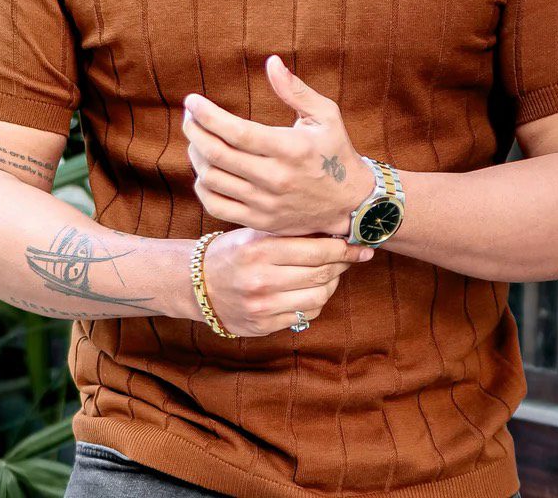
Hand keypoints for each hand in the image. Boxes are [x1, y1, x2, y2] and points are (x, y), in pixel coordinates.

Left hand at [182, 55, 374, 235]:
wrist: (351, 203)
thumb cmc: (336, 151)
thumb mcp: (325, 115)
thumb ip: (295, 90)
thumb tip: (271, 62)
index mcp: (290, 148)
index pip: (236, 132)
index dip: (207, 115)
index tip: (192, 101)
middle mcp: (275, 178)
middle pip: (217, 155)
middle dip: (194, 131)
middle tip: (189, 117)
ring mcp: (265, 203)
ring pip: (212, 179)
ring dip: (196, 156)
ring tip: (197, 139)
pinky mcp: (260, 220)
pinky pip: (216, 206)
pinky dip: (202, 186)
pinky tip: (205, 170)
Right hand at [199, 228, 374, 337]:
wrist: (198, 284)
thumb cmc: (233, 251)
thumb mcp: (255, 232)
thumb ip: (290, 233)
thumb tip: (336, 231)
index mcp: (259, 250)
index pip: (316, 250)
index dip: (344, 248)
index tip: (359, 245)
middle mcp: (260, 280)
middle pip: (321, 275)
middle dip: (343, 264)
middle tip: (352, 256)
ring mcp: (262, 307)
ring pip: (318, 298)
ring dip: (332, 284)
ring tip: (332, 272)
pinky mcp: (263, 326)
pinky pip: (305, 315)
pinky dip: (316, 301)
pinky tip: (313, 289)